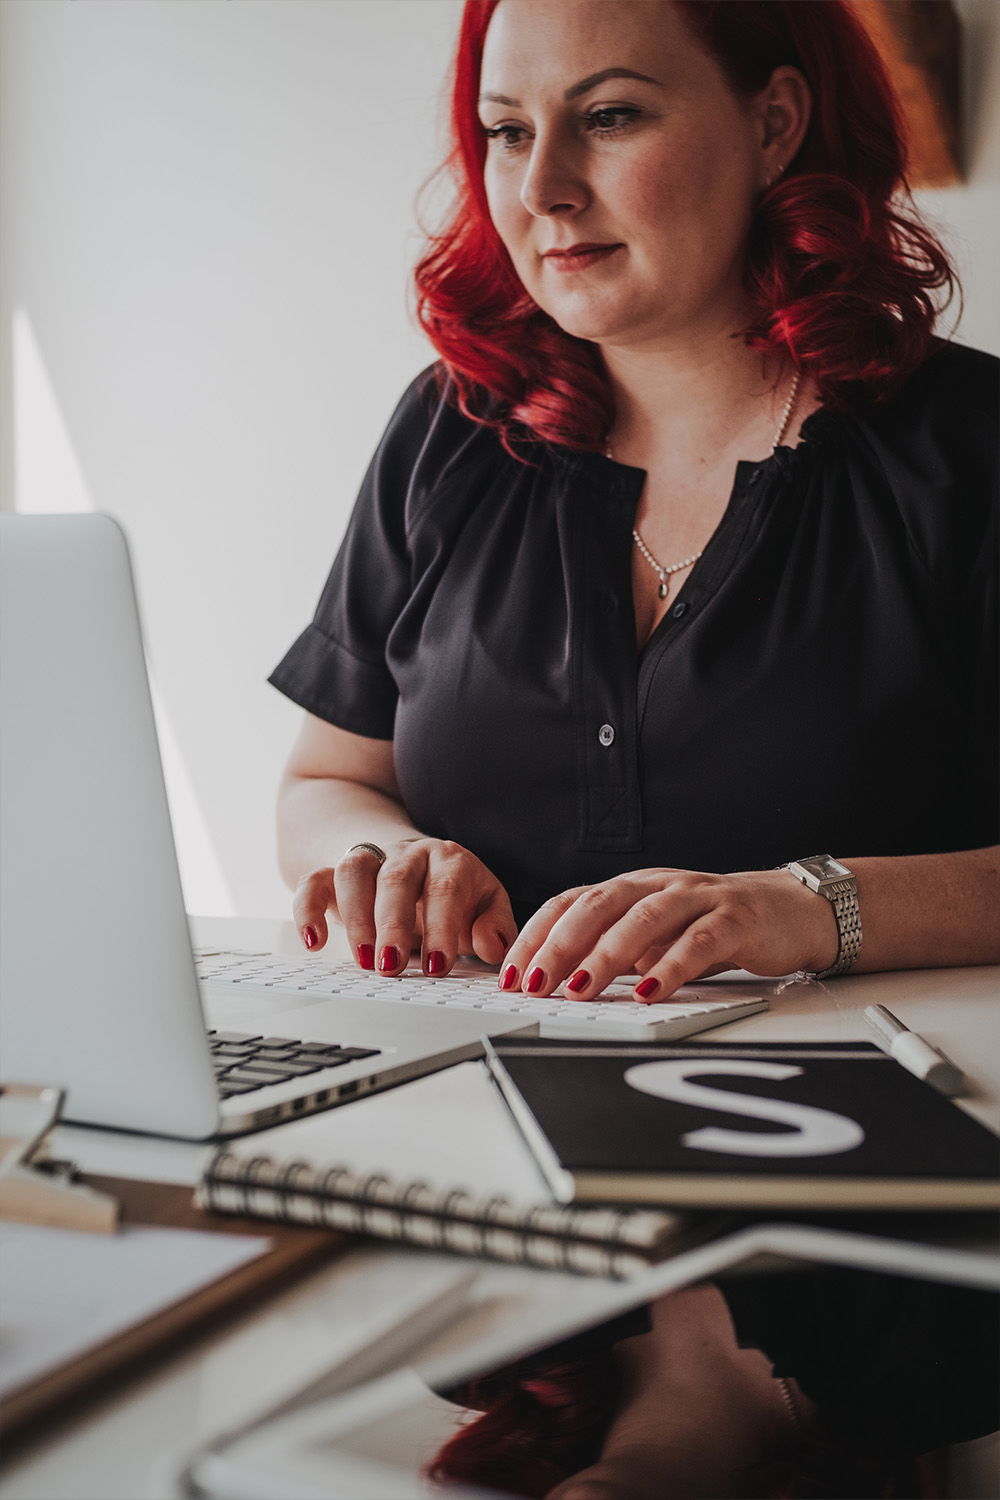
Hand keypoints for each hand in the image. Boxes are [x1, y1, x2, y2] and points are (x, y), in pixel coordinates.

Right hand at [292, 838, 516, 976]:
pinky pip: (314, 881)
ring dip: (355, 917)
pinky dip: (308, 908)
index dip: (441, 927)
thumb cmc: (452, 893)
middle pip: (396, 880)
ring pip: (354, 872)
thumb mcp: (483, 905)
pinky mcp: (334, 874)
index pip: (445, 889)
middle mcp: (407, 854)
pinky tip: (313, 942)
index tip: (438, 966)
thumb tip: (492, 946)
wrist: (410, 859)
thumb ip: (495, 926)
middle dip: (393, 925)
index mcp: (449, 860)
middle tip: (392, 967)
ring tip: (363, 961)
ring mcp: (370, 860)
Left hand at [499, 868, 839, 1001]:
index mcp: (632, 888)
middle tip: (533, 985)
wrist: (791, 912)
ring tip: (580, 990)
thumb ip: (615, 950)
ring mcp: (697, 897)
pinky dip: (671, 967)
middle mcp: (658, 885)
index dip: (537, 935)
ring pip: (643, 920)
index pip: (571, 902)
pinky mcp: (735, 918)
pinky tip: (650, 992)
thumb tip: (557, 982)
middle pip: (598, 906)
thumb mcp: (656, 936)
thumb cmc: (715, 926)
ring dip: (606, 957)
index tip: (511, 973)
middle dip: (559, 946)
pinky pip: (699, 940)